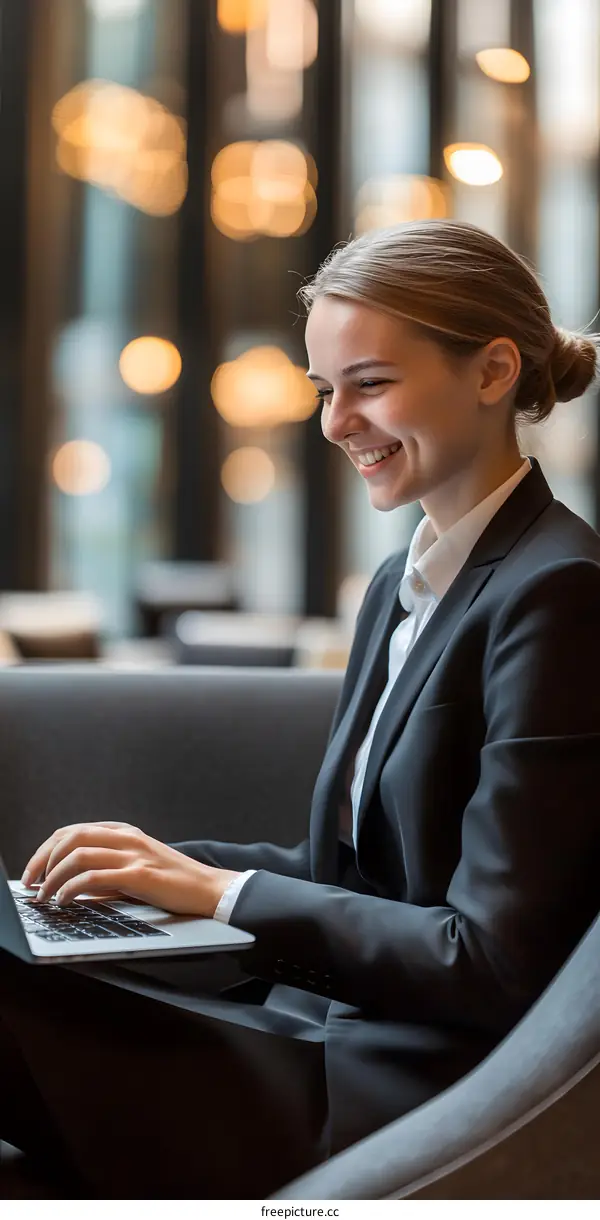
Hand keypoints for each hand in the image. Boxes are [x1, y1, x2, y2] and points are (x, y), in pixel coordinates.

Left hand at [21, 821, 239, 916]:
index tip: (33, 871)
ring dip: (53, 877)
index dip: (46, 849)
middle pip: (70, 837)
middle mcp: (127, 837)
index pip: (73, 831)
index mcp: (124, 832)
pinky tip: (65, 899)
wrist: (208, 888)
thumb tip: (70, 883)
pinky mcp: (139, 874)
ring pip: (78, 854)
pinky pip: (94, 876)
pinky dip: (71, 887)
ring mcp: (133, 853)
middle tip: (31, 884)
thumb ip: (107, 868)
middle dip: (42, 860)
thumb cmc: (172, 882)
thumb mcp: (136, 866)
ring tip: (44, 896)